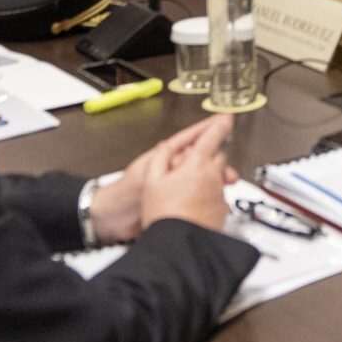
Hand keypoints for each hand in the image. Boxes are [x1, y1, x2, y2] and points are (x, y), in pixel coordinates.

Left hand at [89, 115, 236, 241]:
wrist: (110, 222)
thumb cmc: (121, 197)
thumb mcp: (144, 177)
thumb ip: (165, 165)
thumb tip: (188, 152)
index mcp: (162, 157)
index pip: (189, 138)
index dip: (208, 128)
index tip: (225, 119)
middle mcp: (170, 169)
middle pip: (200, 159)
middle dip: (218, 161)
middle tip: (230, 171)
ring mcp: (174, 186)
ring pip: (202, 178)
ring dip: (216, 182)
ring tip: (226, 186)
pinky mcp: (177, 203)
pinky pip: (199, 197)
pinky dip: (211, 199)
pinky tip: (218, 203)